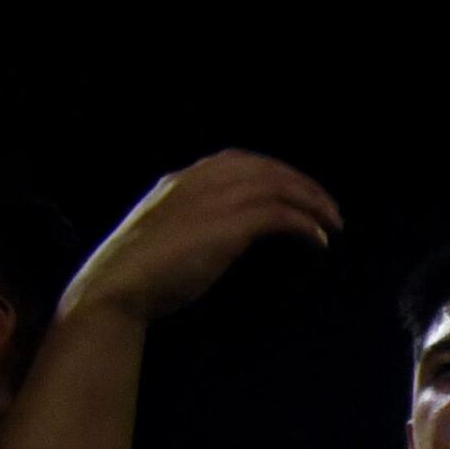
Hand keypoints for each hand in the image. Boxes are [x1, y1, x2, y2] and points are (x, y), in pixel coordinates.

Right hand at [67, 151, 341, 322]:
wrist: (116, 287)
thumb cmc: (139, 274)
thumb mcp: (168, 236)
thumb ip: (195, 225)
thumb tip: (228, 235)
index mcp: (181, 181)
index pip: (239, 161)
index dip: (275, 173)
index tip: (298, 192)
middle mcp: (198, 182)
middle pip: (266, 169)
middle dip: (303, 185)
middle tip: (329, 210)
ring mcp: (213, 201)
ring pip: (278, 187)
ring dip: (312, 203)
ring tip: (333, 224)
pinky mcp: (226, 226)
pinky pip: (279, 215)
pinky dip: (304, 225)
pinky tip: (318, 241)